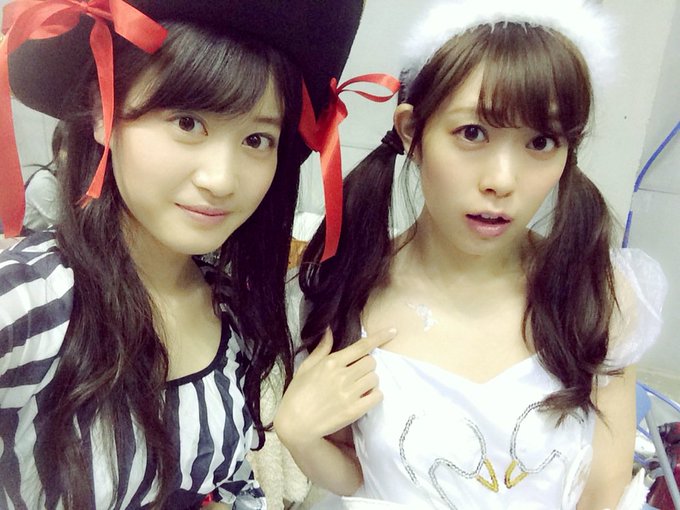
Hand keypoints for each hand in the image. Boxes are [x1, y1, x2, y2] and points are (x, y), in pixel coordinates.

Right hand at [275, 327, 395, 446]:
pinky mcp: (355, 410)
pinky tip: (364, 397)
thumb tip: (329, 330)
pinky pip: (377, 396)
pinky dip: (374, 395)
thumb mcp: (306, 367)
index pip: (361, 346)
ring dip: (370, 381)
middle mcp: (342, 376)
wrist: (295, 424)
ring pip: (375, 378)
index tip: (392, 331)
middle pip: (371, 362)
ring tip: (359, 387)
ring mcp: (349, 394)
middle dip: (368, 365)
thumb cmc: (297, 394)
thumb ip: (321, 349)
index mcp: (331, 362)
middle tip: (358, 373)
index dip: (379, 337)